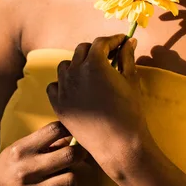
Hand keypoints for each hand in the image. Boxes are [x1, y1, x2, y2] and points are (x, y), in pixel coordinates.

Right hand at [0, 121, 87, 185]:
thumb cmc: (11, 169)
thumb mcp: (19, 150)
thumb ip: (43, 143)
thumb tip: (73, 136)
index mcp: (20, 151)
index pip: (54, 130)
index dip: (69, 129)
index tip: (73, 133)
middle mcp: (24, 171)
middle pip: (69, 155)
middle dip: (79, 153)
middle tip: (79, 154)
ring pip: (71, 180)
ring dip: (70, 178)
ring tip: (63, 178)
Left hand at [46, 34, 151, 179]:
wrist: (118, 144)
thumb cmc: (129, 112)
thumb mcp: (131, 80)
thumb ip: (127, 57)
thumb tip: (129, 41)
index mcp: (94, 63)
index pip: (101, 43)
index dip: (113, 40)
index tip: (121, 42)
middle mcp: (75, 72)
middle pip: (82, 50)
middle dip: (96, 50)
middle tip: (109, 57)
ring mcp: (63, 88)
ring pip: (66, 66)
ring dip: (77, 64)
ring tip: (90, 72)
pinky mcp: (58, 104)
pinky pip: (54, 86)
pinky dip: (63, 83)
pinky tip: (74, 88)